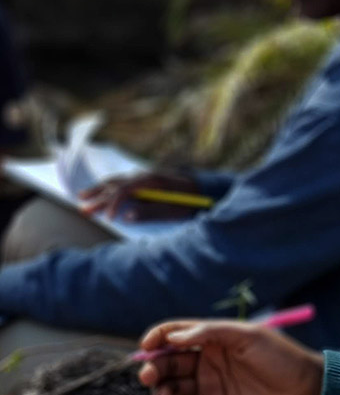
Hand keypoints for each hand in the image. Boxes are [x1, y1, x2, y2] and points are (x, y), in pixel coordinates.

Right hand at [81, 170, 201, 221]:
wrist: (203, 189)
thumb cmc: (189, 201)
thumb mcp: (173, 210)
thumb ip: (149, 212)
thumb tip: (126, 216)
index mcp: (151, 180)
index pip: (124, 190)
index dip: (114, 205)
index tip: (109, 219)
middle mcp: (144, 175)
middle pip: (115, 185)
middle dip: (98, 198)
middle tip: (83, 210)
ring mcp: (144, 176)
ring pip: (116, 181)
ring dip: (99, 190)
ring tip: (81, 196)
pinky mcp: (144, 181)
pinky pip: (122, 182)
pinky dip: (108, 187)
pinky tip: (99, 191)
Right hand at [137, 320, 323, 394]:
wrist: (307, 394)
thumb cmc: (282, 359)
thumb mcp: (250, 337)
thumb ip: (211, 333)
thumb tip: (174, 337)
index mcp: (215, 339)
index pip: (176, 334)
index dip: (158, 338)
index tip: (146, 346)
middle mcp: (208, 362)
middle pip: (168, 362)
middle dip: (153, 367)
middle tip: (148, 376)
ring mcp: (210, 387)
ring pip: (172, 387)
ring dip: (161, 390)